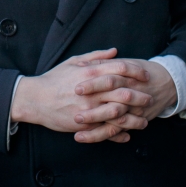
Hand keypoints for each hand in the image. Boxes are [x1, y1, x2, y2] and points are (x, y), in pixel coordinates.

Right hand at [11, 48, 152, 138]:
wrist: (35, 99)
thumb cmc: (55, 78)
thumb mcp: (74, 61)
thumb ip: (96, 56)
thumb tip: (115, 51)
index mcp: (91, 73)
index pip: (121, 69)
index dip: (136, 72)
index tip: (145, 76)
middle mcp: (93, 90)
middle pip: (124, 92)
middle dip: (140, 96)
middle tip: (150, 98)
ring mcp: (89, 109)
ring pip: (119, 114)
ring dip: (134, 118)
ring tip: (144, 120)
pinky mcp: (83, 124)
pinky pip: (105, 130)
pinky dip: (118, 134)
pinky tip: (127, 135)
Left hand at [72, 58, 177, 142]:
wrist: (168, 82)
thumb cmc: (141, 71)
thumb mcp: (125, 62)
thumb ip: (104, 63)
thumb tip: (84, 64)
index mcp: (126, 77)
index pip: (108, 80)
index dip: (93, 85)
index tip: (76, 89)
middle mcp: (130, 94)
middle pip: (112, 103)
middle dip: (93, 111)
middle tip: (75, 116)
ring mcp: (134, 110)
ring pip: (115, 122)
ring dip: (96, 129)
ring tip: (78, 133)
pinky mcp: (135, 121)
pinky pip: (120, 131)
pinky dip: (106, 136)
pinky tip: (90, 139)